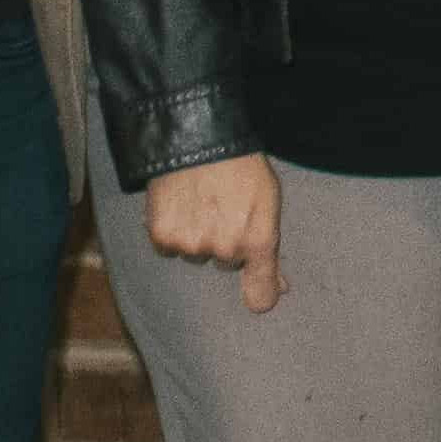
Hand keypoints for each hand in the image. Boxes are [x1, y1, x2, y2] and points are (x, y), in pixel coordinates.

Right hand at [147, 154, 284, 314]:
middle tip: (225, 209)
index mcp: (257, 239)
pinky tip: (181, 206)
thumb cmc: (242, 167)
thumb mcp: (268, 200)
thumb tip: (277, 288)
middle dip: (226, 241)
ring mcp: (192, 245)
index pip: (261, 287)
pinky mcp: (163, 237)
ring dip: (198, 236)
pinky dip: (173, 231)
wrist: (200, 140)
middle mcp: (225, 248)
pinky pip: (169, 248)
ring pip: (196, 254)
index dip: (261, 293)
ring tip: (202, 202)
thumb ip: (270, 247)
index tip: (262, 300)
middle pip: (225, 262)